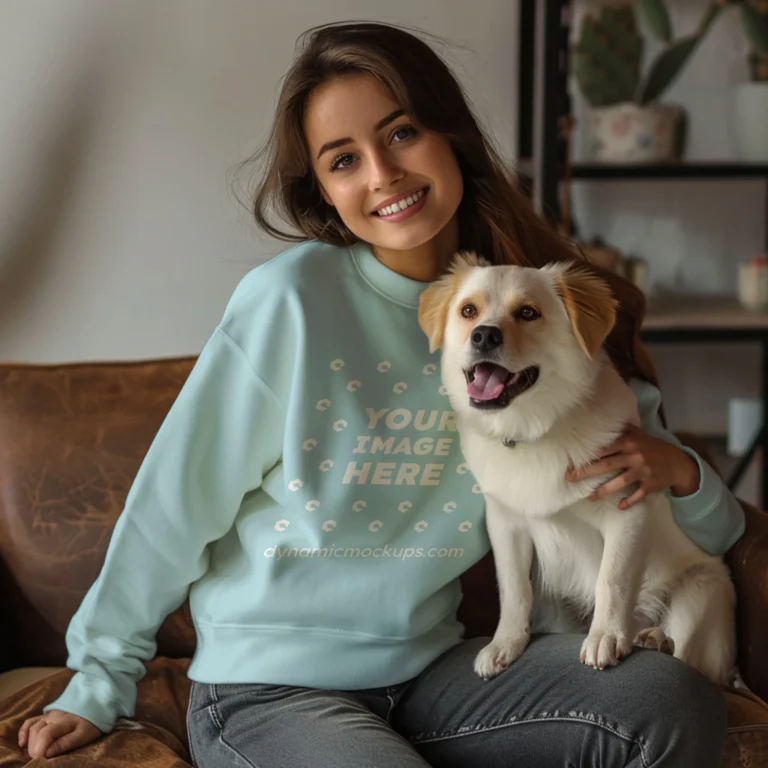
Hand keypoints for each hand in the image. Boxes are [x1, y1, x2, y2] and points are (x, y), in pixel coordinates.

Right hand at [18, 710, 101, 758]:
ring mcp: (49, 714)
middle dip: (35, 748)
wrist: (98, 704)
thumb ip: (65, 743)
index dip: (40, 750)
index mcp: (63, 721)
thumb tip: (47, 753)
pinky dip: (24, 731)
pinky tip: (22, 743)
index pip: (45, 734)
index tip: (42, 760)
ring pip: (32, 727)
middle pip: (36, 732)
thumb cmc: (92, 722)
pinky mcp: (48, 715)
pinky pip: (31, 721)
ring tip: (36, 754)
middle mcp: (53, 716)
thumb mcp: (84, 735)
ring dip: (30, 742)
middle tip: (41, 759)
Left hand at [566, 424, 699, 509]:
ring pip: (620, 481)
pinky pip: (638, 494)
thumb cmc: (653, 447)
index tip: (572, 461)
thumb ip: (622, 430)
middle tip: (570, 478)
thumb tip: (601, 420)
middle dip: (587, 472)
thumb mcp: (639, 434)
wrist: (678, 463)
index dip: (588, 455)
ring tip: (589, 497)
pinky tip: (620, 506)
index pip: (604, 449)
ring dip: (604, 490)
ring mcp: (643, 471)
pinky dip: (630, 500)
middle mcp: (634, 455)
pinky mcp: (651, 484)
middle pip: (607, 465)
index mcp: (629, 442)